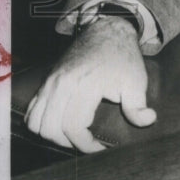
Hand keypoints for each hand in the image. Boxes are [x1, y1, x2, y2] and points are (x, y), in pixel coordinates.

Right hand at [25, 17, 155, 152]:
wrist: (107, 31)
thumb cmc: (123, 57)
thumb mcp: (136, 80)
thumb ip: (138, 105)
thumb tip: (147, 120)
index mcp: (84, 85)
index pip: (74, 127)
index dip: (86, 145)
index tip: (99, 149)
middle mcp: (62, 84)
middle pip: (49, 128)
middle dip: (67, 142)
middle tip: (86, 141)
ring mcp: (51, 82)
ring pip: (35, 121)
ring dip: (51, 134)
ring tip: (72, 135)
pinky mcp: (47, 81)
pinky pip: (32, 110)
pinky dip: (40, 122)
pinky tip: (59, 124)